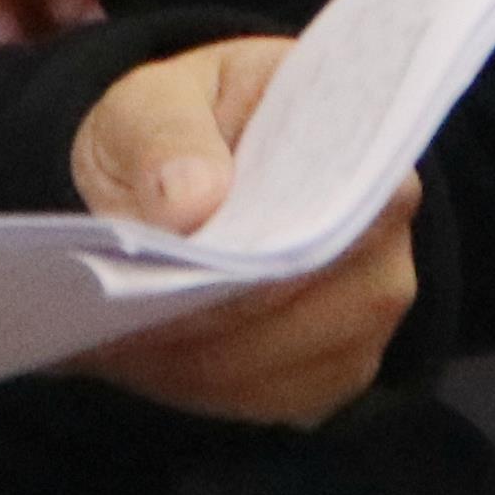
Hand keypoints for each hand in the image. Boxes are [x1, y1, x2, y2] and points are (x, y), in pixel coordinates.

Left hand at [58, 35, 418, 426]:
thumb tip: (192, 203)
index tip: (162, 280)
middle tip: (109, 324)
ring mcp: (369, 305)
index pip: (321, 223)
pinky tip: (143, 360)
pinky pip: (272, 398)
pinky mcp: (339, 362)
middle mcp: (384, 232)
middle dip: (203, 327)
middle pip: (302, 311)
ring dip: (191, 366)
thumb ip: (167, 134)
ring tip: (111, 342)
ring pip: (281, 367)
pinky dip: (200, 388)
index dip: (244, 267)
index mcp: (359, 142)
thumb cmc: (186, 120)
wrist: (194, 157)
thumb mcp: (155, 97)